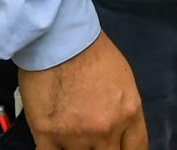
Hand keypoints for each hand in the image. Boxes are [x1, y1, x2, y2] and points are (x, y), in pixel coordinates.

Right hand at [18, 32, 147, 149]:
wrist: (59, 37)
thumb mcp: (123, 80)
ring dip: (77, 148)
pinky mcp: (48, 135)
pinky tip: (55, 143)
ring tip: (72, 132)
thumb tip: (120, 132)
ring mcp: (76, 136)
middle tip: (93, 140)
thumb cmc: (91, 51)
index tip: (118, 148)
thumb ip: (124, 111)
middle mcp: (106, 129)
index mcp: (129, 113)